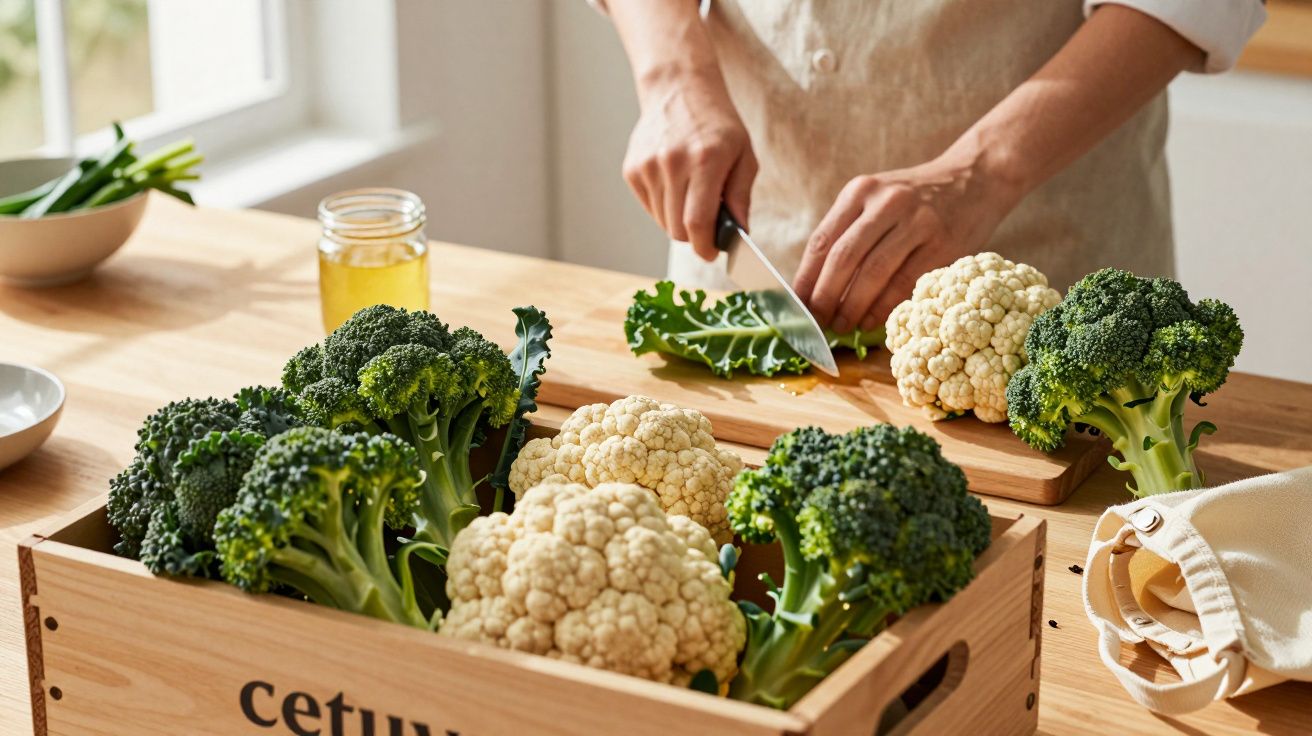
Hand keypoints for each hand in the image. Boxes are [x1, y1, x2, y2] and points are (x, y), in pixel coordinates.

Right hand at [622, 69, 756, 260]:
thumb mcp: (744, 155)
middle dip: (694, 236)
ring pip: (662, 222)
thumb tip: (740, 233)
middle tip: (708, 225)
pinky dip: (664, 207)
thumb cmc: (717, 124)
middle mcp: (672, 163)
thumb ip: (742, 196)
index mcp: (705, 161)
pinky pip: (649, 207)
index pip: (697, 222)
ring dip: (678, 220)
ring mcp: (648, 166)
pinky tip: (675, 184)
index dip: (705, 246)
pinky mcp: (632, 169)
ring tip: (692, 195)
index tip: (712, 253)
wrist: (678, 89)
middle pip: (677, 229)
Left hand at [793, 154, 1019, 332]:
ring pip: (873, 273)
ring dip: (852, 307)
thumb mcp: (877, 199)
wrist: (975, 178)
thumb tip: (814, 287)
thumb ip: (848, 232)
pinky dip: (883, 307)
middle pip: (843, 258)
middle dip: (825, 297)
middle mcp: (886, 202)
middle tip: (817, 322)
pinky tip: (871, 321)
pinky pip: (905, 282)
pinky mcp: (943, 243)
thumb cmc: (916, 199)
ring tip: (841, 326)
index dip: (805, 279)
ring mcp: (917, 221)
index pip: (822, 241)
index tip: (796, 306)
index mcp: (861, 191)